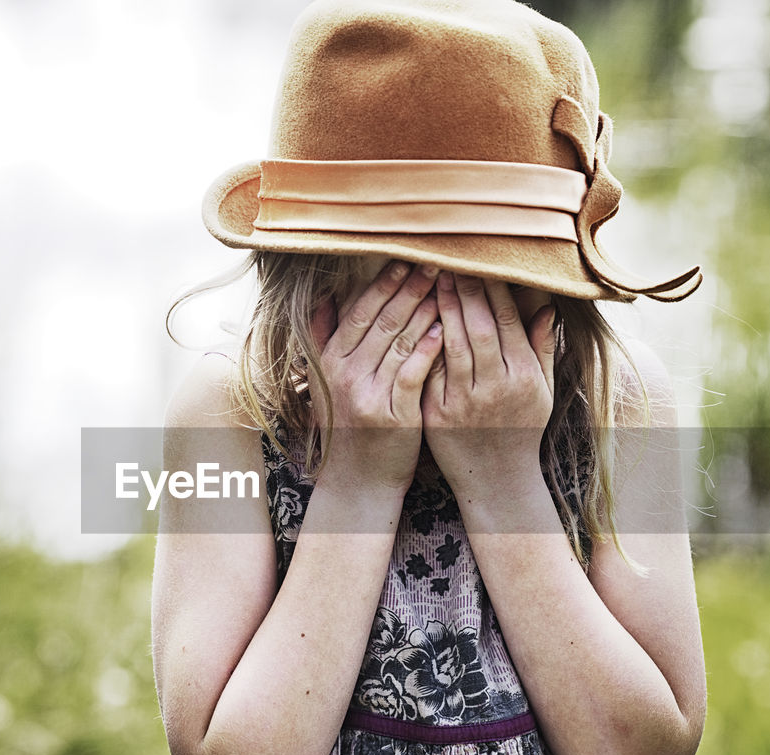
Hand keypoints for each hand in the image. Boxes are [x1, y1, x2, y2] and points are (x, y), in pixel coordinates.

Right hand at [307, 260, 444, 492]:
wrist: (358, 480)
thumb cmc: (349, 428)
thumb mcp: (325, 384)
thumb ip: (324, 340)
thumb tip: (325, 297)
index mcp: (329, 363)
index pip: (358, 312)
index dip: (382, 285)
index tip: (404, 260)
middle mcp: (345, 376)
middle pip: (381, 321)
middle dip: (410, 288)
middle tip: (435, 262)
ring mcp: (369, 395)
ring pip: (399, 342)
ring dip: (424, 311)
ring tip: (446, 288)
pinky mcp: (393, 415)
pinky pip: (412, 373)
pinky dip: (427, 349)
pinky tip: (444, 329)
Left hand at [420, 273, 557, 499]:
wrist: (499, 481)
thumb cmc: (522, 431)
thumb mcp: (543, 392)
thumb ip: (542, 348)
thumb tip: (546, 306)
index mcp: (524, 377)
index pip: (508, 322)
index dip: (493, 290)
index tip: (480, 263)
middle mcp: (497, 387)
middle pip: (480, 328)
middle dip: (465, 291)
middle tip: (449, 259)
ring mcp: (466, 402)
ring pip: (453, 347)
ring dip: (442, 310)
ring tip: (430, 279)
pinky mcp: (439, 415)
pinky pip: (430, 373)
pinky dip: (423, 345)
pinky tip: (414, 320)